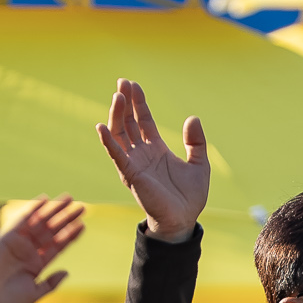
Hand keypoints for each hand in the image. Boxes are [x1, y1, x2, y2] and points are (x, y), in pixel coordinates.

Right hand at [94, 78, 209, 241]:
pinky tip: (102, 127)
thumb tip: (193, 118)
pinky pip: (117, 156)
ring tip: (117, 96)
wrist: (183, 220)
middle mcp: (142, 154)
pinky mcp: (131, 175)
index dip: (138, 103)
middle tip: (122, 82)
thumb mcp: (200, 163)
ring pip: (120, 135)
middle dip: (125, 103)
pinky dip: (109, 142)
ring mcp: (134, 164)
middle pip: (128, 123)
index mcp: (156, 149)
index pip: (143, 120)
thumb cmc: (189, 196)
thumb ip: (196, 142)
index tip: (133, 85)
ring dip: (117, 116)